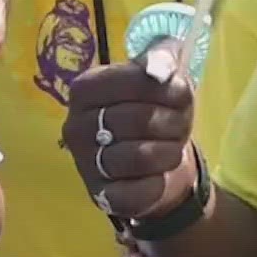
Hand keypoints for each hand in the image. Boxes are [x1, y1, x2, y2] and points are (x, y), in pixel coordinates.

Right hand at [63, 37, 197, 221]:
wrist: (156, 165)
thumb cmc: (157, 113)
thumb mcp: (164, 79)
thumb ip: (163, 59)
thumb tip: (160, 67)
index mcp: (85, 89)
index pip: (132, 79)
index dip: (167, 88)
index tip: (180, 95)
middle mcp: (76, 125)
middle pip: (140, 118)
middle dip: (173, 122)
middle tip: (179, 126)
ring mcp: (85, 163)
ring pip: (142, 155)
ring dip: (169, 152)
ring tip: (170, 148)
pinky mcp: (101, 197)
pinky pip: (140, 191)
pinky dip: (158, 183)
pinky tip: (157, 176)